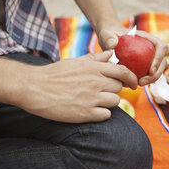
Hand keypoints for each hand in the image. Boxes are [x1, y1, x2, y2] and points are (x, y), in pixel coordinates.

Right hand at [20, 50, 137, 122]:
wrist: (34, 88)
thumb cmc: (54, 74)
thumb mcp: (76, 62)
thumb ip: (95, 58)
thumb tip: (111, 54)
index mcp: (94, 68)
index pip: (123, 71)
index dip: (132, 78)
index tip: (133, 83)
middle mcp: (95, 82)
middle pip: (119, 87)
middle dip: (114, 89)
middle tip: (102, 91)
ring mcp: (91, 98)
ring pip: (115, 101)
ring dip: (108, 102)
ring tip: (94, 100)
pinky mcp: (85, 113)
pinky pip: (106, 115)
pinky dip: (101, 113)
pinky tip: (90, 110)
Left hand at [98, 27, 167, 85]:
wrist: (110, 43)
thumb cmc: (110, 37)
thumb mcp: (107, 35)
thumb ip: (108, 37)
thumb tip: (112, 44)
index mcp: (148, 38)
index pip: (161, 47)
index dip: (159, 58)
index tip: (150, 70)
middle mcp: (153, 48)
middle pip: (163, 62)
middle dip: (156, 74)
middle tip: (142, 82)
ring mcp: (151, 58)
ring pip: (158, 70)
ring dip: (151, 80)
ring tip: (138, 84)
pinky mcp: (146, 66)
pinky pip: (149, 75)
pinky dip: (144, 81)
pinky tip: (133, 85)